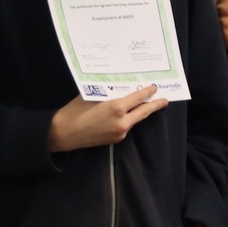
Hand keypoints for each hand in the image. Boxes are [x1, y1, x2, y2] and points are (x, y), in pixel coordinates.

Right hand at [49, 85, 166, 151]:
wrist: (63, 134)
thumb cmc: (74, 111)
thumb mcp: (92, 95)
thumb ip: (108, 93)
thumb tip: (120, 88)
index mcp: (117, 108)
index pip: (138, 98)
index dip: (148, 92)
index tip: (154, 87)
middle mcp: (122, 122)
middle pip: (144, 112)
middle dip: (155, 105)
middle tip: (165, 100)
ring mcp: (120, 133)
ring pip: (135, 120)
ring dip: (142, 112)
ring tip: (148, 104)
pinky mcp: (115, 139)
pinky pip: (126, 126)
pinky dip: (129, 119)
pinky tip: (128, 114)